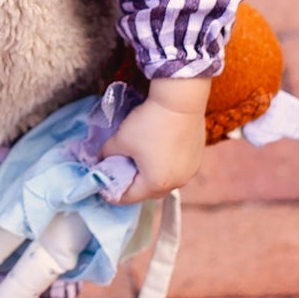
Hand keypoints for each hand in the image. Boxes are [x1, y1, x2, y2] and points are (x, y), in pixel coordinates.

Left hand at [108, 77, 210, 204]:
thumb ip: (106, 154)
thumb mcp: (120, 140)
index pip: (129, 197)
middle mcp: (176, 182)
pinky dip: (164, 164)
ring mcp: (190, 171)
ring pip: (164, 179)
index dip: (112, 193)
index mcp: (156, 184)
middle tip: (119, 172)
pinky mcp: (197, 158)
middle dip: (132, 184)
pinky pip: (176, 168)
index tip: (102, 187)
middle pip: (148, 191)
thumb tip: (101, 158)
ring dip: (149, 174)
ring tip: (138, 160)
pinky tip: (156, 151)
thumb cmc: (149, 123)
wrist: (180, 101)